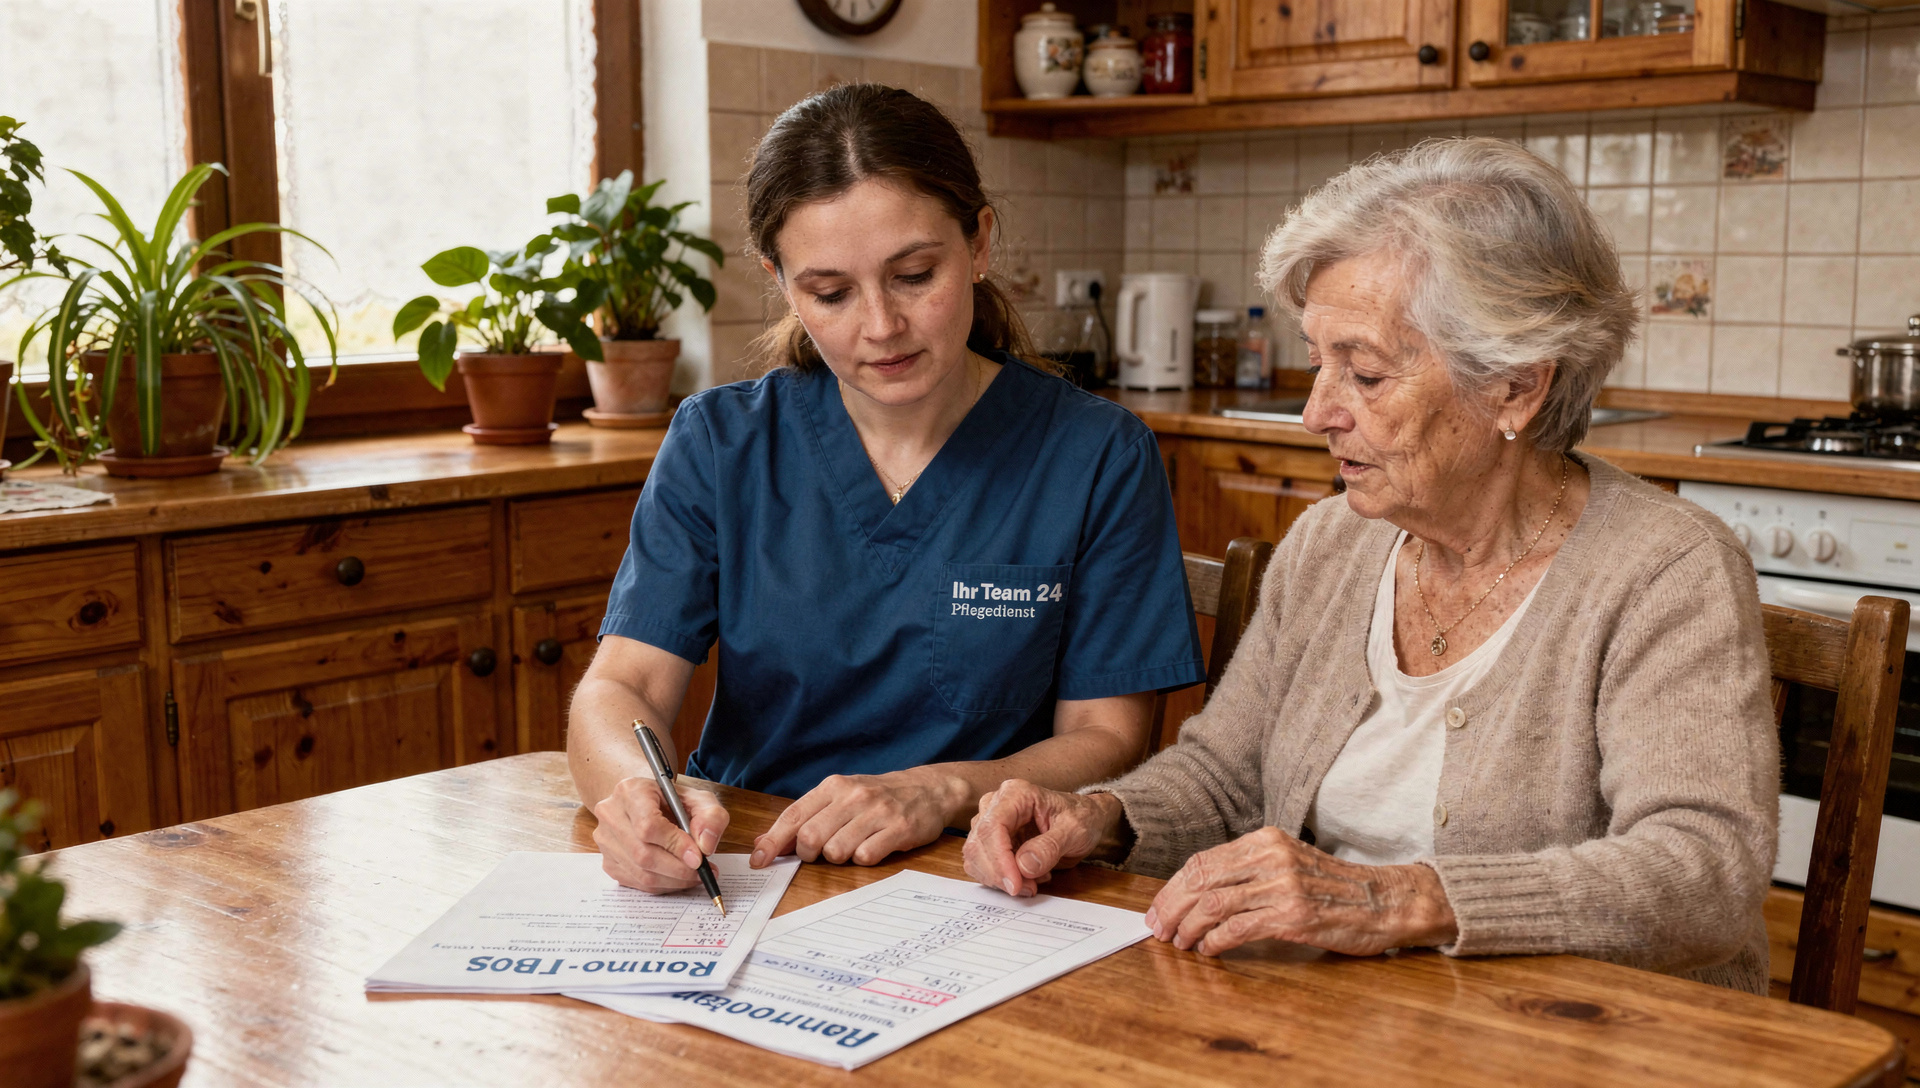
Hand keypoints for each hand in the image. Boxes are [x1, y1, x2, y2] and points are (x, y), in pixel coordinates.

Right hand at [591, 775, 730, 892]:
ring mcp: (605, 840)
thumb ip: (711, 817)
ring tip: (695, 876)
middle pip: (643, 853)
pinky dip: (662, 885)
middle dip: (678, 869)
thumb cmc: (670, 799)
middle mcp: (611, 814)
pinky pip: (636, 882)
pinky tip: (677, 878)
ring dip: (673, 880)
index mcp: (631, 791)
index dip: (675, 845)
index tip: (698, 857)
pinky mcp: (607, 861)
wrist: (642, 802)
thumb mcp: (698, 798)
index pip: (648, 825)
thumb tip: (705, 846)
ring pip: (640, 873)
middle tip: (703, 871)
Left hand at [750, 768, 964, 867]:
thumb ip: (806, 818)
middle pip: (810, 838)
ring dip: (838, 858)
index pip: (793, 816)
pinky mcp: (899, 829)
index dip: (772, 842)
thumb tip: (764, 842)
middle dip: (808, 854)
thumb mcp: (841, 798)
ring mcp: (877, 812)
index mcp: (834, 786)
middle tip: (820, 853)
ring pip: (836, 851)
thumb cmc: (877, 797)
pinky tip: (872, 848)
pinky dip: (863, 860)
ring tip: (852, 847)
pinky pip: (866, 856)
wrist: (928, 789)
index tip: (758, 861)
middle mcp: (853, 796)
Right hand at [963, 779, 1123, 897]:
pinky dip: (999, 879)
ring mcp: (990, 822)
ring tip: (1033, 881)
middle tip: (1029, 889)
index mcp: (1015, 794)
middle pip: (978, 844)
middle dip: (999, 874)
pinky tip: (1026, 878)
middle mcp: (995, 804)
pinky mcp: (990, 841)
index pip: (993, 827)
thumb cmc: (1081, 817)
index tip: (1016, 884)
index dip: (999, 860)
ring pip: (975, 857)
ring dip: (999, 879)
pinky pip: (981, 866)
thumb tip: (1024, 866)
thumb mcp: (1075, 831)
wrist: (1084, 818)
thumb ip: (1050, 847)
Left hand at [1146, 827, 1457, 956]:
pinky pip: (1239, 928)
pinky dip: (1216, 941)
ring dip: (1190, 928)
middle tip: (1159, 930)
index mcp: (1265, 840)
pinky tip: (1209, 950)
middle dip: (1172, 907)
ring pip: (1214, 904)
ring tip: (1181, 944)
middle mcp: (1271, 857)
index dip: (1173, 887)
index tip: (1159, 908)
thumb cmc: (1334, 888)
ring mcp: (1282, 885)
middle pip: (1201, 880)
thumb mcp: (1289, 863)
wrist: (1385, 901)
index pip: (1203, 861)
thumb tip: (1200, 892)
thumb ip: (1250, 871)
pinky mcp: (1293, 915)